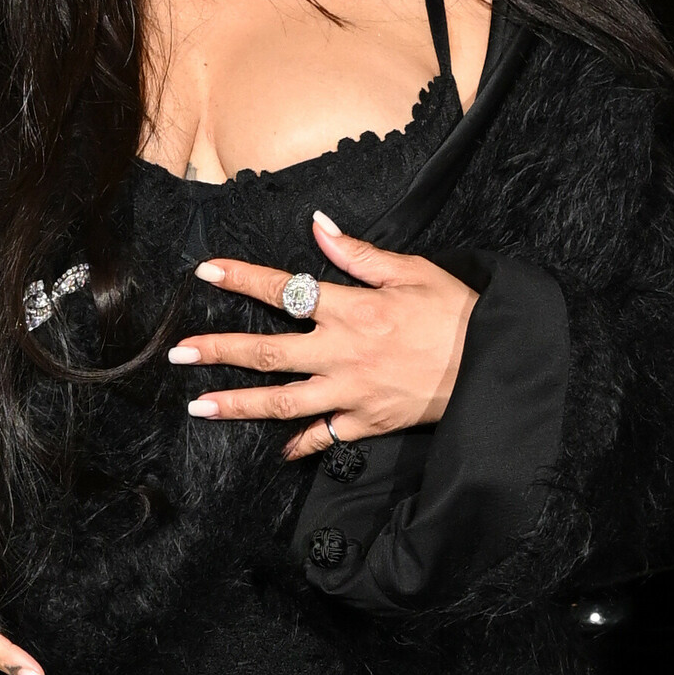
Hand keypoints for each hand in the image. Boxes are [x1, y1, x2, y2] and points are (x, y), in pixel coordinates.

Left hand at [167, 210, 478, 457]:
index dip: (241, 279)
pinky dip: (299, 444)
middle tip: (177, 352)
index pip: (284, 289)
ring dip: (237, 404)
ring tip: (198, 406)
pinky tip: (275, 450)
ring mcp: (352, 392)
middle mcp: (343, 352)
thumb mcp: (412, 270)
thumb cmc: (458, 312)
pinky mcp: (368, 422)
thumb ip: (358, 253)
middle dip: (218, 351)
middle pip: (268, 353)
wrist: (496, 364)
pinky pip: (325, 437)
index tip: (205, 272)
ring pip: (283, 402)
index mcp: (352, 308)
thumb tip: (318, 224)